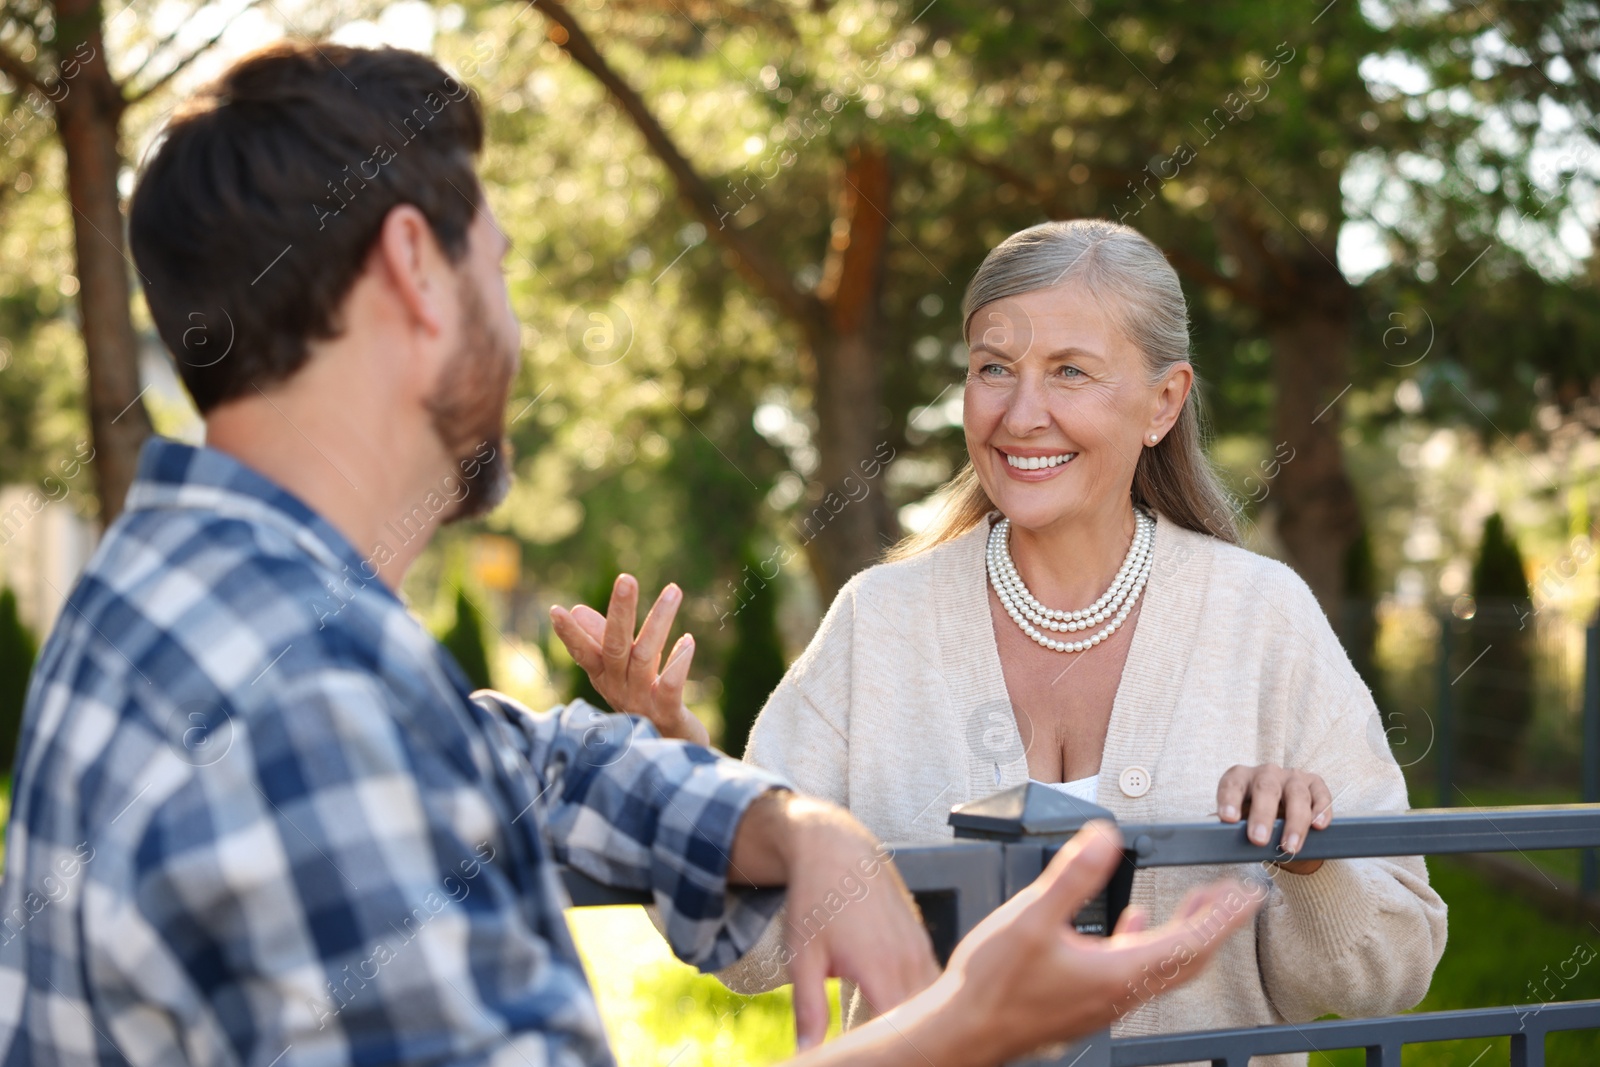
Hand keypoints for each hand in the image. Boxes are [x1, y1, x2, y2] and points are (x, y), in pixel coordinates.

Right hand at [549, 574, 708, 745]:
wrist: (673, 751)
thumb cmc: (645, 705)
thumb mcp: (622, 671)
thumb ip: (602, 640)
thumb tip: (577, 609)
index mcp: (604, 677)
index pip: (583, 652)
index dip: (570, 634)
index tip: (556, 611)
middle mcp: (618, 689)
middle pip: (614, 647)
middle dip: (619, 612)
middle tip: (626, 579)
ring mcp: (641, 704)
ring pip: (644, 657)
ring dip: (658, 621)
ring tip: (673, 590)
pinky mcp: (667, 716)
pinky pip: (670, 687)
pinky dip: (678, 662)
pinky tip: (688, 640)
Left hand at [731, 792, 940, 1051]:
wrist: (836, 847)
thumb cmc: (817, 898)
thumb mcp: (803, 957)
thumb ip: (810, 1009)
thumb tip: (807, 1053)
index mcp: (880, 968)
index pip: (900, 1032)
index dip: (894, 1052)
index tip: (879, 1057)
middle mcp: (909, 959)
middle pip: (925, 1021)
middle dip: (914, 1044)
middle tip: (891, 1053)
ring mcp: (920, 947)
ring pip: (934, 1001)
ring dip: (924, 1024)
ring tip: (907, 1042)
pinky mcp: (921, 938)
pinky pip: (934, 981)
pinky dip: (927, 1003)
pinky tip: (911, 1016)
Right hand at [792, 823, 1258, 1066]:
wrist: (964, 1031)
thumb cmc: (993, 985)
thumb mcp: (1031, 917)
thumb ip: (1073, 875)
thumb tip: (1106, 836)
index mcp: (1118, 972)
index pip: (1190, 940)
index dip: (1224, 914)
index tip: (1249, 893)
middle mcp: (1120, 992)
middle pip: (1186, 957)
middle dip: (1215, 922)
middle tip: (1237, 896)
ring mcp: (1104, 1001)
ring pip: (1162, 965)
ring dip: (1185, 932)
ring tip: (1198, 905)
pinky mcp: (1086, 1003)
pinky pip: (1133, 971)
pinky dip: (1144, 943)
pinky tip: (1131, 924)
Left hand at [1216, 763, 1332, 874]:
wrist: (1282, 823)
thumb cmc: (1252, 821)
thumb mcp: (1237, 822)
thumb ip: (1227, 828)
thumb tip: (1211, 841)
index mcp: (1240, 778)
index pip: (1231, 783)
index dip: (1229, 800)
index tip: (1227, 820)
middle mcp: (1266, 773)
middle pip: (1265, 788)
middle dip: (1262, 815)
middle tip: (1258, 840)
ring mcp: (1292, 777)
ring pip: (1296, 794)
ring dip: (1294, 822)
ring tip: (1289, 847)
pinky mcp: (1315, 784)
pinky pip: (1321, 795)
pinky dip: (1321, 810)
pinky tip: (1318, 826)